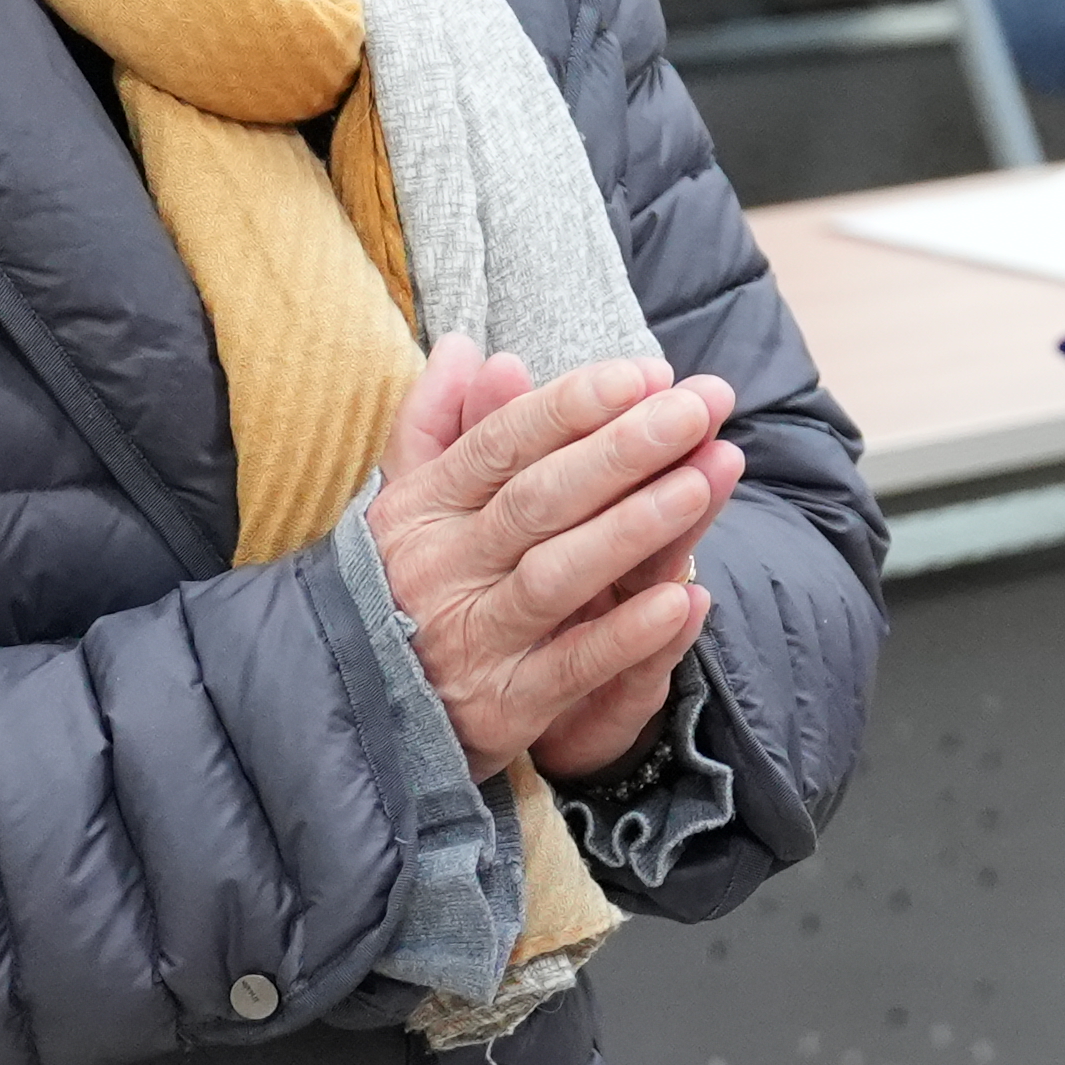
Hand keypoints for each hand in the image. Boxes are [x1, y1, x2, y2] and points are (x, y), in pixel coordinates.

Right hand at [370, 342, 739, 784]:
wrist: (359, 715)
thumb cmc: (407, 585)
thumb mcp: (409, 502)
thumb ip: (441, 425)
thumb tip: (470, 349)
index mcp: (421, 509)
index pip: (501, 444)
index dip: (573, 405)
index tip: (645, 373)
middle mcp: (442, 569)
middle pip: (539, 499)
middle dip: (623, 449)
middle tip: (700, 406)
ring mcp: (472, 639)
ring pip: (557, 575)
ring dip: (635, 526)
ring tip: (705, 478)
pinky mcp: (503, 706)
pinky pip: (571, 667)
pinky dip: (628, 634)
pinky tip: (685, 597)